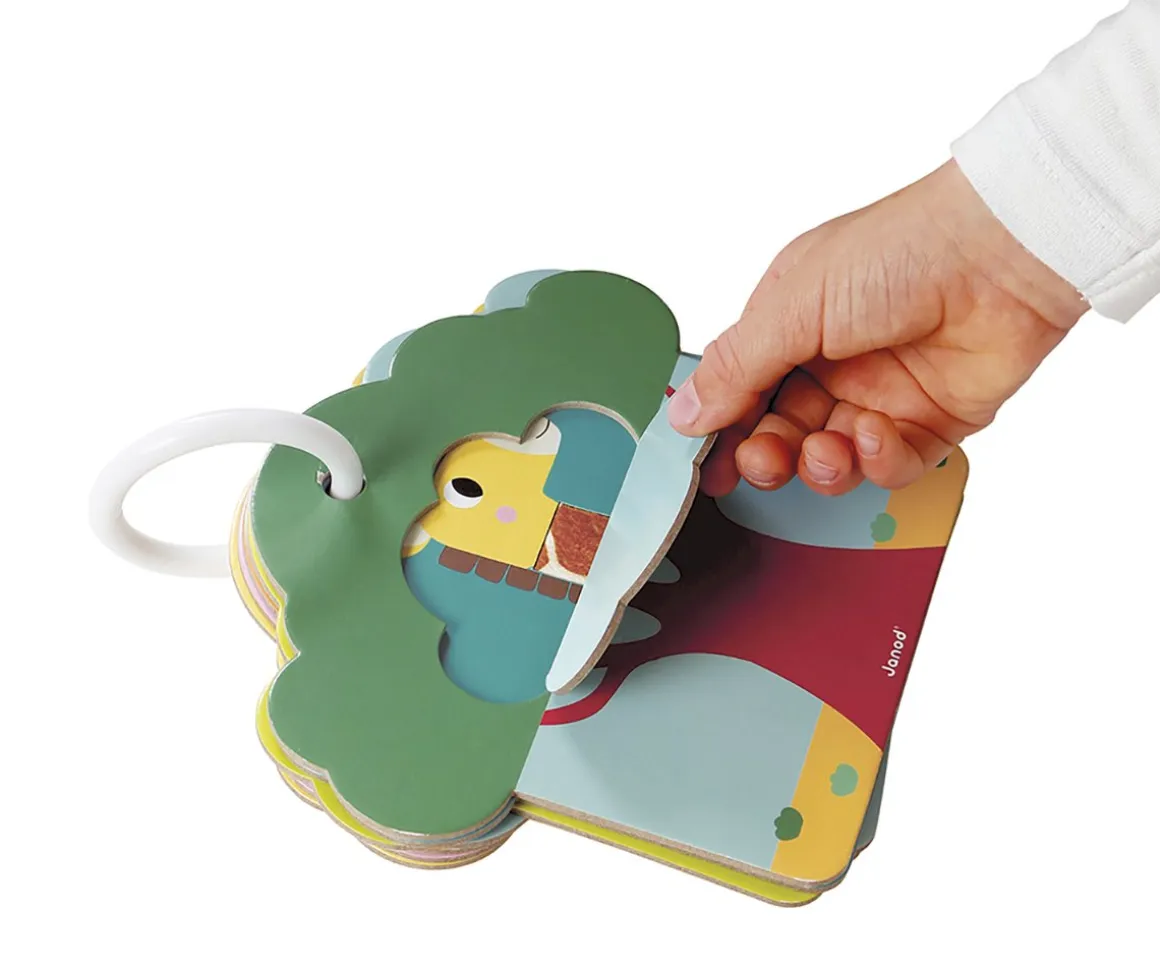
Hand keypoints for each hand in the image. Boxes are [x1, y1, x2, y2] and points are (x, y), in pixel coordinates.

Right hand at [669, 161, 1087, 495]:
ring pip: (829, 456)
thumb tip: (685, 411)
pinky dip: (874, 459)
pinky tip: (873, 434)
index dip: (722, 426)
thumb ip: (736, 366)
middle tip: (761, 460)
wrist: (1004, 252)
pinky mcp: (930, 421)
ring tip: (824, 449)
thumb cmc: (900, 251)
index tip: (704, 461)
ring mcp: (881, 392)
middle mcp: (832, 360)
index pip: (741, 388)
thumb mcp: (793, 303)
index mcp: (791, 322)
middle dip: (766, 454)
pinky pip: (887, 464)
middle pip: (780, 430)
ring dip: (819, 464)